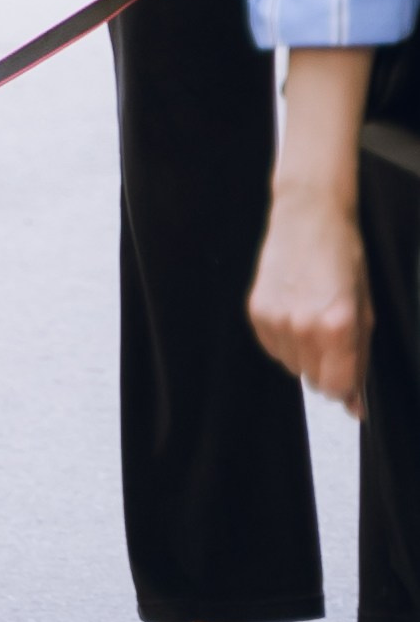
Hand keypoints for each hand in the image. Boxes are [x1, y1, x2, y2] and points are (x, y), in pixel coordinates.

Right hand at [249, 183, 370, 411]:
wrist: (308, 217)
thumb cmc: (343, 256)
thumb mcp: (365, 309)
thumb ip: (360, 359)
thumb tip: (354, 405)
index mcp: (338, 325)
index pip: (336, 388)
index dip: (345, 386)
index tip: (348, 376)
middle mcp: (303, 326)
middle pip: (313, 380)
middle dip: (326, 367)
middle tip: (333, 335)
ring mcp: (275, 320)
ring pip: (291, 366)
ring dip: (304, 353)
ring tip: (311, 316)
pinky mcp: (256, 312)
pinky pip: (272, 348)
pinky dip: (284, 340)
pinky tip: (294, 312)